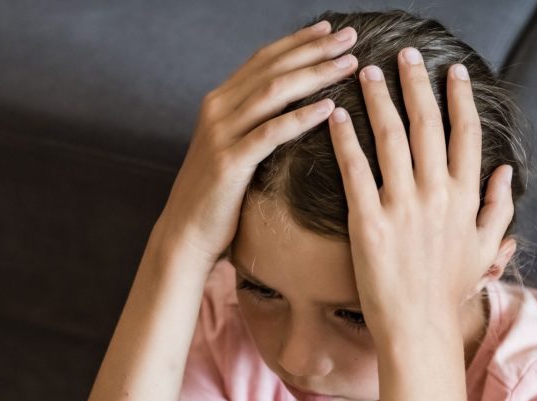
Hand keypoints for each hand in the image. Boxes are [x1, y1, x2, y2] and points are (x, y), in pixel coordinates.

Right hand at [158, 20, 359, 267]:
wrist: (185, 233)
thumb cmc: (215, 197)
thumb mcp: (230, 151)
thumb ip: (249, 125)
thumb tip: (284, 109)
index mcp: (219, 103)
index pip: (264, 60)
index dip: (298, 41)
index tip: (331, 30)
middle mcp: (218, 110)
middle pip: (273, 68)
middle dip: (314, 49)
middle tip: (351, 37)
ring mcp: (221, 134)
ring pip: (274, 92)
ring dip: (315, 74)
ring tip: (348, 65)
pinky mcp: (230, 162)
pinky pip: (271, 132)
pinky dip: (301, 117)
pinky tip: (329, 108)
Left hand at [327, 48, 514, 339]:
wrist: (418, 329)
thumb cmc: (450, 293)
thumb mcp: (486, 250)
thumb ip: (499, 209)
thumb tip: (504, 173)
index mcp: (466, 197)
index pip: (466, 134)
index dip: (458, 98)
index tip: (451, 72)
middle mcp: (437, 194)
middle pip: (427, 124)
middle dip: (417, 84)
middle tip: (406, 56)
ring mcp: (402, 207)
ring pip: (391, 138)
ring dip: (378, 99)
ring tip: (367, 72)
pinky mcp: (369, 223)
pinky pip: (355, 171)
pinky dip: (346, 140)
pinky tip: (336, 116)